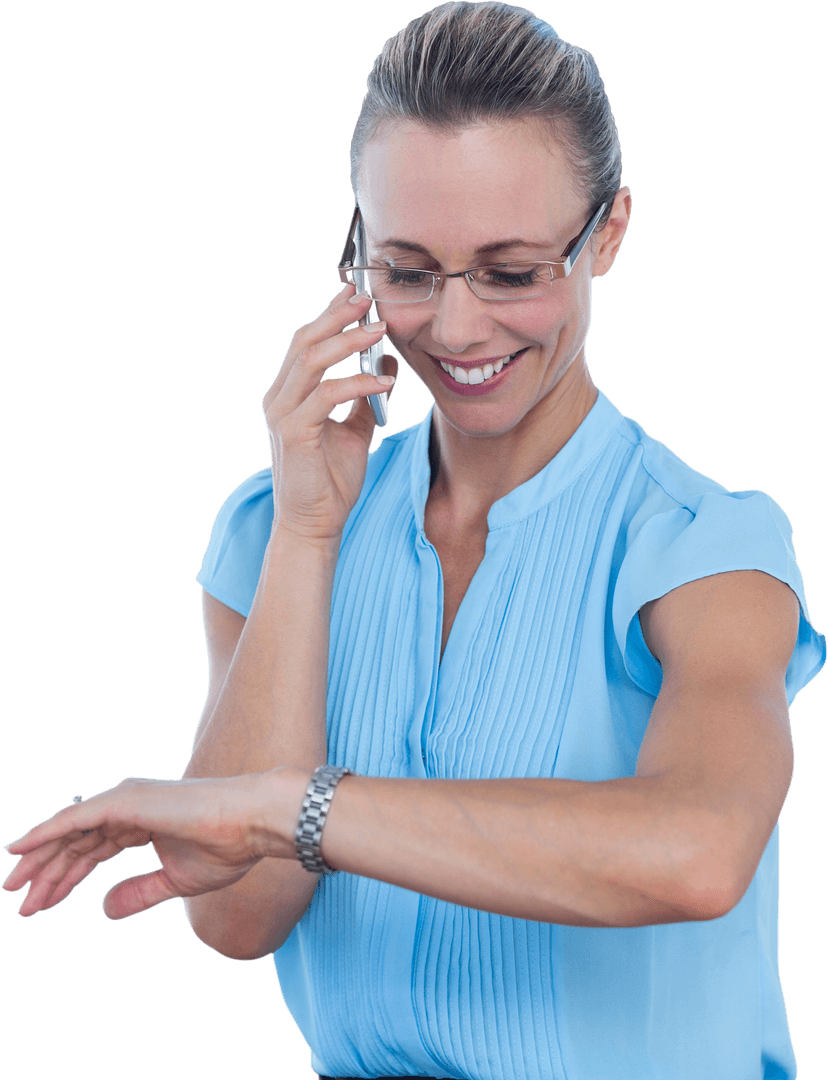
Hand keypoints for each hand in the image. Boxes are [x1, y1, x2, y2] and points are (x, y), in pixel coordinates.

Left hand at [1, 770, 302, 919]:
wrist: (250, 824)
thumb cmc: (225, 848)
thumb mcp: (174, 881)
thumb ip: (139, 893)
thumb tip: (103, 910)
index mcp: (141, 822)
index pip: (92, 851)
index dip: (66, 879)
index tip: (40, 906)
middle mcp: (127, 806)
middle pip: (75, 842)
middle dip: (46, 872)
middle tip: (19, 902)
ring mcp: (125, 800)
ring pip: (70, 831)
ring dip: (40, 859)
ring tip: (14, 887)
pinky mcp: (125, 800)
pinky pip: (75, 818)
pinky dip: (46, 831)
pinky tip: (21, 847)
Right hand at [263, 283, 397, 542]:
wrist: (314, 525)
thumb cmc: (330, 481)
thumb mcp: (355, 431)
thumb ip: (365, 398)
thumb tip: (386, 365)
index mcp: (290, 394)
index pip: (307, 341)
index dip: (330, 313)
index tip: (357, 292)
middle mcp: (279, 398)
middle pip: (304, 341)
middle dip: (337, 316)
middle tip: (368, 298)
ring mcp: (282, 414)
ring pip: (310, 361)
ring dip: (346, 341)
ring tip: (377, 328)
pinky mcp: (294, 434)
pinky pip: (326, 396)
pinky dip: (355, 383)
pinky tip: (382, 382)